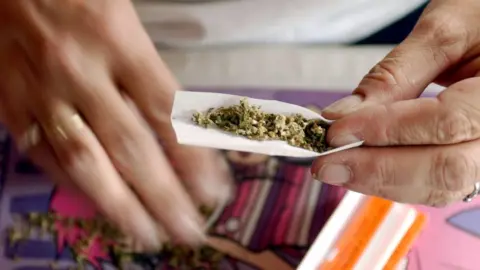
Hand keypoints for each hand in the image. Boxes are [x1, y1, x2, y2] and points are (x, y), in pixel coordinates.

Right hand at [0, 0, 231, 248]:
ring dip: (121, 207)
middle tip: (189, 231)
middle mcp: (82, 74)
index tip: (215, 192)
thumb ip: (152, 74)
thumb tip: (186, 126)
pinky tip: (100, 207)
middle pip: (132, 148)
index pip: (168, 113)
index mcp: (119, 43)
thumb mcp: (126, 20)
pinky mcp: (11, 106)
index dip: (194, 158)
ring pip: (86, 163)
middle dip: (164, 197)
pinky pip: (46, 156)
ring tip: (150, 236)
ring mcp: (43, 94)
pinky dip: (76, 186)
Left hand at [312, 0, 479, 205]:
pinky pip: (436, 183)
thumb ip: (394, 75)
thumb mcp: (444, 31)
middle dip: (377, 170)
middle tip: (326, 164)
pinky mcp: (473, 159)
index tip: (336, 130)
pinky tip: (362, 168)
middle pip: (445, 169)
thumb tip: (342, 115)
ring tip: (337, 168)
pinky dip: (394, 180)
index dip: (385, 130)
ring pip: (439, 186)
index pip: (445, 123)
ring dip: (380, 182)